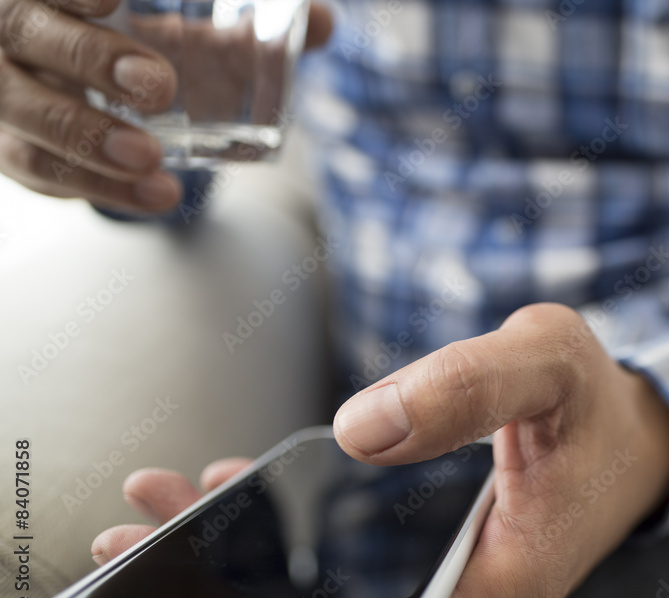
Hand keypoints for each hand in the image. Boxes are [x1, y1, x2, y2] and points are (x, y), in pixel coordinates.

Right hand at [0, 0, 331, 212]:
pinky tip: (153, 196)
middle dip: (90, 60)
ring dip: (87, 142)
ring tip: (154, 163)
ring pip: (25, 116)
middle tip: (159, 88)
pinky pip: (38, 171)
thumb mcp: (182, 33)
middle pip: (27, 34)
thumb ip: (240, 30)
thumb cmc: (134, 48)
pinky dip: (97, 187)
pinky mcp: (12, 148)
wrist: (83, 95)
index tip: (113, 0)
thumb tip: (325, 26)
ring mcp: (4, 93)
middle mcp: (13, 33)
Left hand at [91, 303, 668, 597]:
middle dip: (246, 591)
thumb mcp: (547, 364)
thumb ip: (468, 388)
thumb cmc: (597, 405)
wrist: (635, 432)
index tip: (213, 592)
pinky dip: (296, 534)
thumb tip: (363, 429)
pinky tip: (243, 493)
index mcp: (504, 578)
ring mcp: (455, 588)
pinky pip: (359, 567)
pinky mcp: (442, 565)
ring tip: (172, 509)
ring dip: (255, 559)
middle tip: (150, 536)